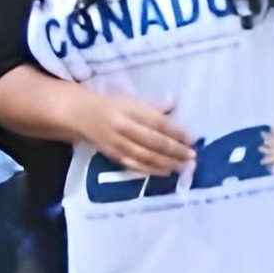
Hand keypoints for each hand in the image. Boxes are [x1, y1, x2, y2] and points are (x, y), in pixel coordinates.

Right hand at [72, 91, 196, 179]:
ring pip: (145, 156)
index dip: (176, 132)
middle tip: (192, 157)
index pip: (158, 122)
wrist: (80, 115)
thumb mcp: (131, 100)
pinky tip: (166, 172)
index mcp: (130, 109)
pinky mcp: (113, 156)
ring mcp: (117, 143)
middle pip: (153, 141)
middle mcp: (124, 127)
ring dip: (167, 163)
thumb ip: (153, 106)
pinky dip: (151, 170)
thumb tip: (174, 107)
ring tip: (184, 167)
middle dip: (175, 151)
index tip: (192, 139)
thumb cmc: (111, 106)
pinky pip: (134, 165)